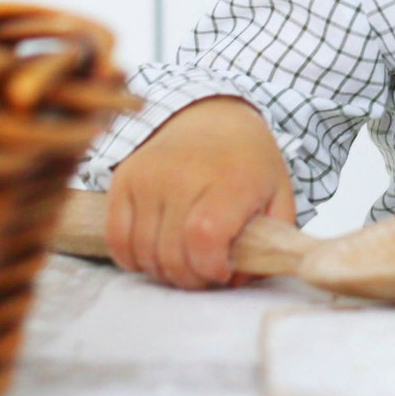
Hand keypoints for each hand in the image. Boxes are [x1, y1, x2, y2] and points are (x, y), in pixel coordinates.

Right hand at [104, 96, 295, 289]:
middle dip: (190, 278)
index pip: (204, 237)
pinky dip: (132, 258)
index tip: (222, 270)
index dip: (210, 267)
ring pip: (143, 251)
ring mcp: (148, 176)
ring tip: (182, 261)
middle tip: (203, 272)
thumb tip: (236, 280)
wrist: (209, 115)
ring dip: (162, 271)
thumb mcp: (277, 194)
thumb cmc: (247, 162)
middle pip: (171, 253)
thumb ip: (270, 240)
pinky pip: (116, 237)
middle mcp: (183, 175)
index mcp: (230, 179)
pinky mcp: (123, 179)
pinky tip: (153, 254)